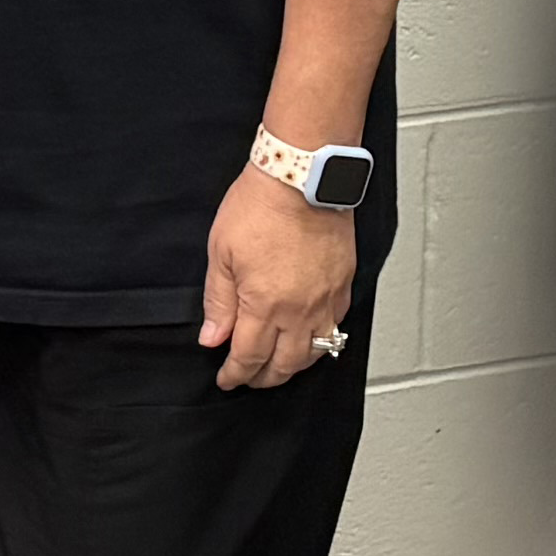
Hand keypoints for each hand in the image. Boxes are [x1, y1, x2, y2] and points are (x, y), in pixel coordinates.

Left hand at [199, 168, 357, 392]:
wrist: (303, 176)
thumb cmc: (262, 205)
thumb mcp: (221, 253)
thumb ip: (219, 302)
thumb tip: (212, 338)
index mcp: (264, 305)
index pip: (248, 357)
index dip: (235, 374)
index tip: (227, 379)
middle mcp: (299, 310)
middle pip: (283, 365)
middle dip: (262, 378)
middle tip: (248, 378)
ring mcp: (325, 300)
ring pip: (314, 353)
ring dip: (293, 366)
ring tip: (277, 365)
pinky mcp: (342, 285)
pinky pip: (336, 327)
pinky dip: (321, 342)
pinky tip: (309, 339)